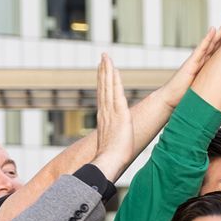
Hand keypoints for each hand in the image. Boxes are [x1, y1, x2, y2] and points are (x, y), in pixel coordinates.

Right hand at [89, 54, 135, 180]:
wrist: (108, 163)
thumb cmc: (111, 161)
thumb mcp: (112, 149)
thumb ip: (112, 145)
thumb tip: (112, 151)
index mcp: (104, 121)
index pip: (103, 97)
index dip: (102, 84)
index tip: (102, 72)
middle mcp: (105, 113)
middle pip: (103, 88)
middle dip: (103, 71)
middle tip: (103, 57)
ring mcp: (110, 112)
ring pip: (108, 86)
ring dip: (107, 70)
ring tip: (106, 57)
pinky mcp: (119, 113)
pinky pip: (115, 91)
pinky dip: (114, 79)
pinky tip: (114, 68)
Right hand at [158, 18, 220, 106]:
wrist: (171, 99)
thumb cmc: (185, 95)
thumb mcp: (204, 88)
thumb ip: (212, 85)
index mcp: (206, 64)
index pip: (219, 49)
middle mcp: (202, 59)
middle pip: (217, 42)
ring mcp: (196, 60)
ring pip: (211, 43)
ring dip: (220, 31)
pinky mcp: (191, 63)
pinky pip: (201, 49)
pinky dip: (207, 39)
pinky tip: (213, 30)